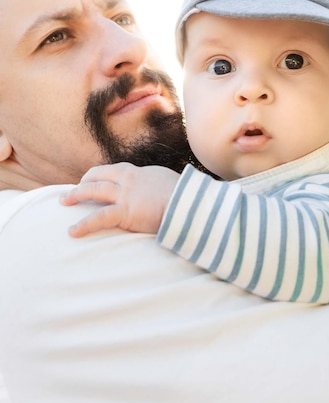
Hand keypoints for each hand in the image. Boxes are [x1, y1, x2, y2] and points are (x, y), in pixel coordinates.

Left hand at [61, 163, 179, 237]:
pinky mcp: (126, 212)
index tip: (91, 181)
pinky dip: (83, 224)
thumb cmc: (184, 196)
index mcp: (138, 172)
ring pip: (93, 191)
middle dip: (82, 183)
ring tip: (63, 203)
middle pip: (98, 176)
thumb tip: (155, 188)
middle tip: (70, 193)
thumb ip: (154, 183)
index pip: (112, 170)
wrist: (190, 204)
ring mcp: (126, 195)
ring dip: (76, 196)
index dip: (98, 176)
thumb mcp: (166, 182)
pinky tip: (72, 231)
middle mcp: (128, 179)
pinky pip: (99, 218)